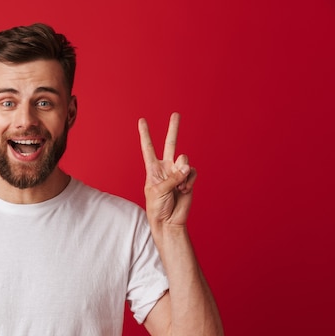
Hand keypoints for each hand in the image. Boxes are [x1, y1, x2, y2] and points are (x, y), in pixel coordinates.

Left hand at [138, 112, 196, 228]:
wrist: (169, 221)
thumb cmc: (157, 207)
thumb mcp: (158, 191)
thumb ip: (172, 177)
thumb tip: (186, 167)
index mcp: (152, 169)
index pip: (148, 148)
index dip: (145, 134)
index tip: (141, 120)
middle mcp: (166, 168)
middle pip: (170, 144)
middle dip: (173, 129)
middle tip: (175, 114)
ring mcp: (178, 172)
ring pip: (183, 160)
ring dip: (182, 173)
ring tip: (178, 187)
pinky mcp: (188, 179)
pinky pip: (192, 172)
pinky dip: (189, 180)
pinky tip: (184, 190)